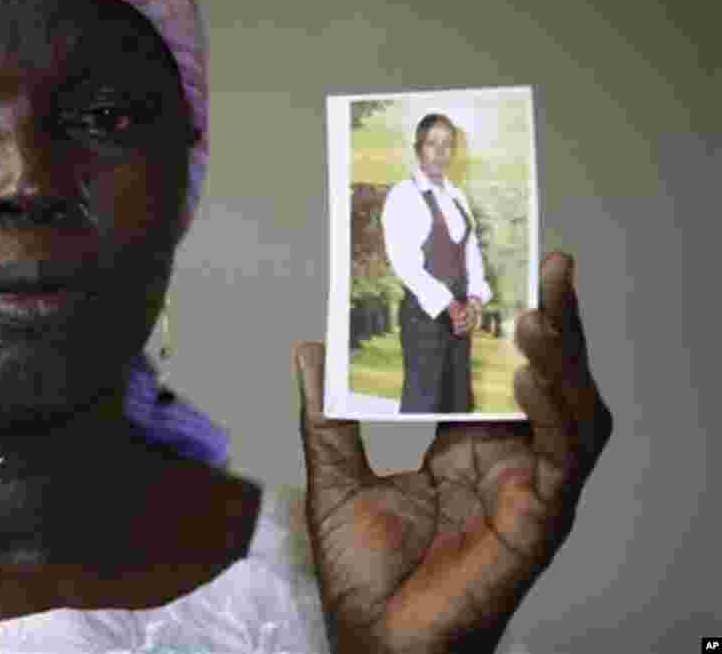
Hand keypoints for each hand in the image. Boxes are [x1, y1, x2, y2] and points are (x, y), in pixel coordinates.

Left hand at [295, 253, 611, 652]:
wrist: (374, 640)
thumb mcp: (335, 477)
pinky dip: (553, 416)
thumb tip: (309, 348)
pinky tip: (531, 377)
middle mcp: (505, 461)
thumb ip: (328, 415)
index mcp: (465, 448)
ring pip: (570, 413)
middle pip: (544, 380)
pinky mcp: (538, 522)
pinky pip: (561, 461)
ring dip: (560, 361)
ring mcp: (528, 490)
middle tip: (549, 264)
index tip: (504, 264)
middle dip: (553, 323)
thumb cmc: (363, 572)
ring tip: (533, 312)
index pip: (495, 372)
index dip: (503, 323)